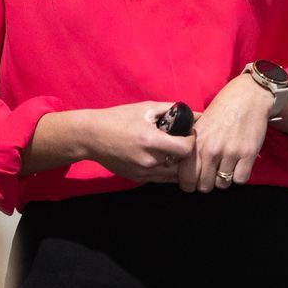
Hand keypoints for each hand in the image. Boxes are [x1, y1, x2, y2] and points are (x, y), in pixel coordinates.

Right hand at [78, 102, 196, 182]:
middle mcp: (148, 160)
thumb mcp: (146, 108)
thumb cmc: (118, 118)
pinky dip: (166, 170)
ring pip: (173, 175)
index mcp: (151, 141)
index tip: (188, 133)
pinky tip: (163, 158)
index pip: (186, 149)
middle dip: (188, 154)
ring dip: (178, 164)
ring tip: (175, 151)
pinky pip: (161, 178)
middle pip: (183, 165)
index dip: (192, 141)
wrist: (91, 137)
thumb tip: (196, 114)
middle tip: (184, 143)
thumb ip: (173, 110)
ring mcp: (143, 173)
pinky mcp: (138, 179)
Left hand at [179, 74, 271, 192]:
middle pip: (204, 186)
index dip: (189, 184)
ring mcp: (230, 152)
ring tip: (226, 166)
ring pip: (222, 184)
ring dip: (224, 179)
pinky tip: (239, 164)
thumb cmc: (221, 110)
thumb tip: (181, 168)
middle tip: (211, 174)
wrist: (248, 96)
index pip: (186, 177)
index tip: (193, 181)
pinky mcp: (248, 154)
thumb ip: (191, 146)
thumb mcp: (199, 125)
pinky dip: (239, 175)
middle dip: (207, 183)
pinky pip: (240, 179)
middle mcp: (211, 149)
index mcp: (195, 143)